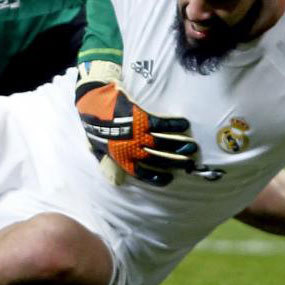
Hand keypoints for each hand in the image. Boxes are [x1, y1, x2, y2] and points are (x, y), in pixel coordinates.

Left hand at [75, 63, 197, 186]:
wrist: (92, 103)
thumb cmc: (94, 125)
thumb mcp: (98, 148)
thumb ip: (109, 164)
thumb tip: (116, 181)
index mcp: (121, 159)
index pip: (142, 173)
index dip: (156, 178)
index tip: (169, 178)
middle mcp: (132, 149)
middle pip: (158, 159)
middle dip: (176, 162)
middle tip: (189, 162)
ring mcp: (137, 134)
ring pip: (163, 143)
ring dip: (179, 145)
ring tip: (192, 147)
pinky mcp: (141, 118)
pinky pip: (162, 125)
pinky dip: (174, 125)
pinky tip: (184, 124)